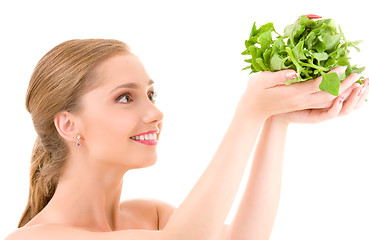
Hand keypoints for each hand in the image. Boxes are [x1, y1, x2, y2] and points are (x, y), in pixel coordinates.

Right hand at [237, 66, 358, 120]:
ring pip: (328, 101)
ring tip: (355, 82)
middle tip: (358, 74)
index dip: (331, 76)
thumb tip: (295, 71)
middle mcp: (300, 100)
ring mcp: (302, 104)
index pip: (317, 85)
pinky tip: (341, 89)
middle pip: (328, 95)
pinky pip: (323, 102)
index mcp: (292, 94)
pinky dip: (335, 96)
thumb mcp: (261, 80)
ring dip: (343, 92)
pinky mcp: (302, 104)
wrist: (252, 110)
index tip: (343, 66)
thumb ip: (278, 75)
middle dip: (344, 85)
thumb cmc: (254, 92)